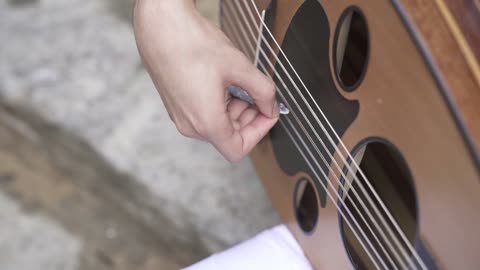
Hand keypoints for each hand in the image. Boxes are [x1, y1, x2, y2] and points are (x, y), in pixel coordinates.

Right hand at [133, 0, 278, 161]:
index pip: (238, 149)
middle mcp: (190, 125)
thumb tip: (271, 105)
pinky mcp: (176, 105)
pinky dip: (220, 104)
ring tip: (241, 84)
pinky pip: (204, 114)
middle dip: (249, 118)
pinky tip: (225, 82)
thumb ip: (263, 91)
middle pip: (228, 137)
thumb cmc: (191, 43)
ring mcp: (181, 116)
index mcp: (206, 122)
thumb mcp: (239, 66)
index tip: (267, 114)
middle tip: (259, 96)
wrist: (161, 26)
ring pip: (217, 125)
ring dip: (235, 110)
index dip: (259, 132)